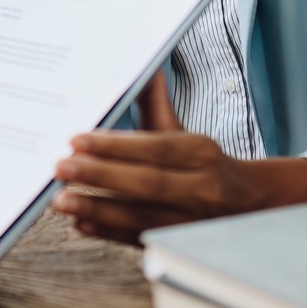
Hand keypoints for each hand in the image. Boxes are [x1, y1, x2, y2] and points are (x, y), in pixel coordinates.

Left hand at [50, 72, 306, 244]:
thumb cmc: (203, 164)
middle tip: (60, 167)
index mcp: (202, 153)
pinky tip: (81, 223)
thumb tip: (140, 63)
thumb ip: (155, 102)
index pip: (155, 147)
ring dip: (97, 209)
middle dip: (100, 176)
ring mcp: (191, 222)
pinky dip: (108, 232)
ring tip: (61, 200)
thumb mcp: (184, 132)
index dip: (115, 145)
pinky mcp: (177, 244)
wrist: (246, 205)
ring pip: (141, 216)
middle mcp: (201, 189)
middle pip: (147, 183)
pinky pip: (140, 239)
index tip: (77, 140)